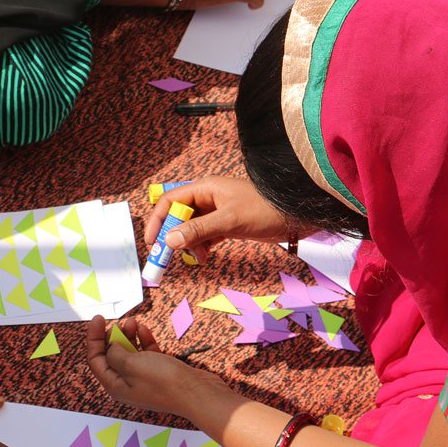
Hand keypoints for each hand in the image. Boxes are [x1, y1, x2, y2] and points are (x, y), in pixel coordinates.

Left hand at [86, 316, 228, 417]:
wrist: (197, 393)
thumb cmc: (162, 381)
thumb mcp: (131, 365)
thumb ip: (115, 354)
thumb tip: (110, 347)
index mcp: (115, 386)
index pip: (96, 360)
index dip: (93, 338)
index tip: (98, 318)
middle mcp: (127, 383)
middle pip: (112, 355)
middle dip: (113, 336)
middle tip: (121, 322)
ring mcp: (144, 377)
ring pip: (130, 352)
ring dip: (129, 335)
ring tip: (134, 322)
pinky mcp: (160, 371)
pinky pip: (146, 353)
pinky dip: (143, 341)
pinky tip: (144, 330)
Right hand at [143, 176, 289, 263]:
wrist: (295, 216)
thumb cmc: (264, 210)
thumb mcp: (229, 221)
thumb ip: (199, 230)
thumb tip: (170, 240)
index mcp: (205, 189)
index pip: (171, 201)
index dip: (158, 220)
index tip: (152, 241)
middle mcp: (208, 198)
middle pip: (179, 216)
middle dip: (173, 236)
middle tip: (169, 257)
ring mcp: (217, 212)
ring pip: (191, 229)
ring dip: (190, 244)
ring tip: (199, 257)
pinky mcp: (226, 225)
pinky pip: (205, 236)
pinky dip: (202, 247)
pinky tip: (206, 257)